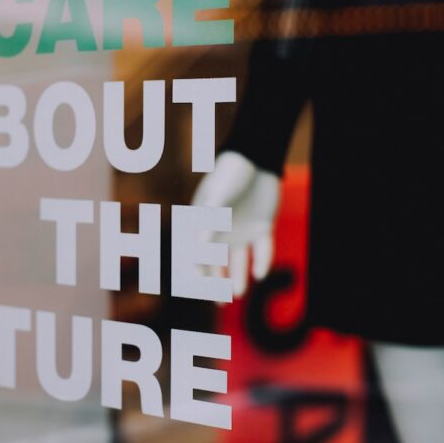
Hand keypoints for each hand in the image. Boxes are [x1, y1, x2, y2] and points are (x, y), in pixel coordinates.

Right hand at [192, 151, 279, 296]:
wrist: (257, 158)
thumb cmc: (230, 175)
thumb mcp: (216, 197)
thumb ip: (207, 221)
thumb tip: (199, 247)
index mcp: (205, 224)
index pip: (198, 254)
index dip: (199, 272)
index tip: (202, 287)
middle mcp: (222, 231)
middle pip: (218, 263)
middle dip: (217, 284)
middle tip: (219, 302)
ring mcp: (242, 230)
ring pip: (239, 262)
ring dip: (238, 277)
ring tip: (238, 292)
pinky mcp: (262, 227)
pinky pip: (262, 250)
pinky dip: (262, 261)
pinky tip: (261, 273)